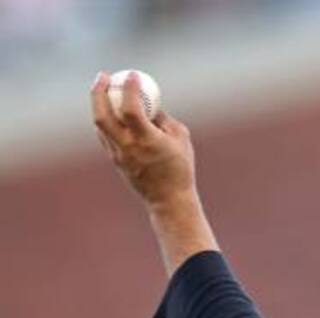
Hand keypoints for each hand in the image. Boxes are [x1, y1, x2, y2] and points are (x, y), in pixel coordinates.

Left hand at [90, 71, 195, 206]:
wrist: (169, 199)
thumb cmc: (180, 168)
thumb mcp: (181, 138)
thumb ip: (163, 118)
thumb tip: (149, 103)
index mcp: (146, 140)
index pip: (131, 109)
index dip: (130, 89)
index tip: (132, 75)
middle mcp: (128, 146)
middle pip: (102, 115)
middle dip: (98, 92)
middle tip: (104, 76)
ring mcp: (118, 154)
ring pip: (99, 124)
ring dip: (99, 103)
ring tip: (104, 89)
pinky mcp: (115, 160)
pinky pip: (105, 134)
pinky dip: (106, 119)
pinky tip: (112, 111)